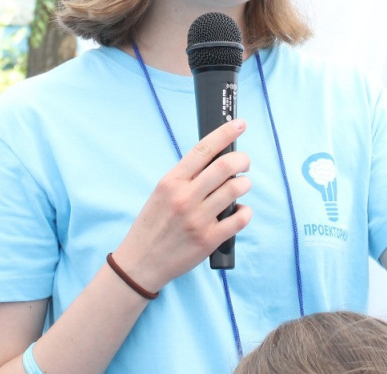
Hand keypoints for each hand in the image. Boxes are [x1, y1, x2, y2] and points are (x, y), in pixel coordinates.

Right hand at [113, 119, 252, 291]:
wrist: (140, 262)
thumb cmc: (152, 225)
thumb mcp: (161, 192)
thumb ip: (185, 177)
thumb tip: (215, 158)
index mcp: (171, 181)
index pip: (203, 149)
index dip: (225, 133)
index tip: (239, 124)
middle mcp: (185, 197)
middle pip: (225, 166)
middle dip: (242, 159)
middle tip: (245, 162)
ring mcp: (198, 219)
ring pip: (236, 190)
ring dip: (245, 184)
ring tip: (241, 186)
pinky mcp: (209, 239)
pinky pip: (240, 219)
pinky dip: (245, 212)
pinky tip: (239, 211)